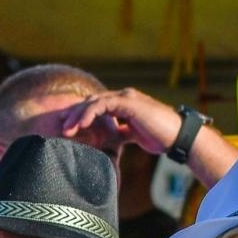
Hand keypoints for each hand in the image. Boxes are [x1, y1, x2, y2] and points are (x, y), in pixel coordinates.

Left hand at [58, 87, 183, 154]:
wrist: (178, 137)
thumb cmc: (160, 137)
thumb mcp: (134, 135)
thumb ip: (122, 133)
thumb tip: (111, 140)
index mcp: (124, 104)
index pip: (96, 106)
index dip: (80, 115)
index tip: (66, 127)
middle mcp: (124, 97)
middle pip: (91, 102)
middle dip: (73, 114)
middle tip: (59, 126)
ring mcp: (127, 98)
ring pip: (94, 102)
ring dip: (78, 115)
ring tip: (66, 129)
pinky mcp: (129, 102)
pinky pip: (104, 104)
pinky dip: (90, 113)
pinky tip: (81, 124)